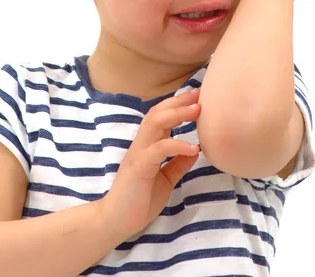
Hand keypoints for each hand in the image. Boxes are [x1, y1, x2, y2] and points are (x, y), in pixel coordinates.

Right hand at [99, 89, 200, 240]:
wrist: (117, 221)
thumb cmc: (139, 199)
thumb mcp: (165, 179)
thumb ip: (177, 164)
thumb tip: (194, 150)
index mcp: (147, 146)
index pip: (160, 116)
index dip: (177, 104)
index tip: (196, 96)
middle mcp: (141, 145)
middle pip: (157, 113)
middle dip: (178, 102)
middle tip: (198, 94)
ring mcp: (138, 154)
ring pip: (154, 124)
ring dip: (176, 114)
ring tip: (196, 110)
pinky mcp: (138, 168)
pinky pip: (158, 150)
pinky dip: (176, 145)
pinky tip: (193, 148)